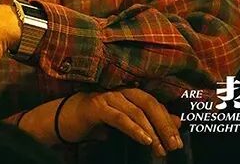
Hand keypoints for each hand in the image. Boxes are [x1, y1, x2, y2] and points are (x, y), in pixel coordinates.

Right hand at [59, 89, 182, 157]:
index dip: (167, 121)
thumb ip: (148, 121)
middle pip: (149, 104)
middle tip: (174, 145)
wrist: (62, 120)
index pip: (154, 104)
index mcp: (128, 92)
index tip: (177, 141)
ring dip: (151, 131)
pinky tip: (144, 140)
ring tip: (160, 148)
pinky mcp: (96, 106)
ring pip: (137, 111)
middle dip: (164, 125)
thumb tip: (177, 122)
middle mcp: (120, 90)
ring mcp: (108, 96)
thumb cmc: (94, 121)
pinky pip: (120, 117)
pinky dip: (134, 129)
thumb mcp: (124, 122)